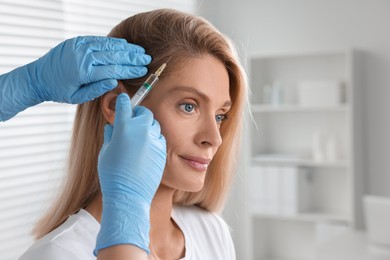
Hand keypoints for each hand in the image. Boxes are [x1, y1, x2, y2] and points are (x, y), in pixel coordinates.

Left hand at [29, 36, 150, 102]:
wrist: (38, 77)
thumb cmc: (58, 91)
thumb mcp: (77, 97)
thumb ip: (97, 89)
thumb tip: (114, 81)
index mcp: (83, 72)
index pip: (113, 70)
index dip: (129, 70)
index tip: (142, 70)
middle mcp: (82, 57)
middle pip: (113, 56)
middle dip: (132, 58)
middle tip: (146, 59)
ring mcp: (79, 46)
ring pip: (108, 46)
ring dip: (126, 48)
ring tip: (140, 51)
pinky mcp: (77, 41)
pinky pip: (98, 40)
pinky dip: (112, 43)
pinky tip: (124, 45)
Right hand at [95, 93, 165, 254]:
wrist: (128, 194)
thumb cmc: (112, 174)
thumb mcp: (105, 151)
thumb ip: (110, 135)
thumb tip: (112, 127)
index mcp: (124, 127)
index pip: (125, 105)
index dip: (123, 102)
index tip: (123, 100)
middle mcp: (141, 130)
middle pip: (143, 112)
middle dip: (137, 115)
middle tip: (131, 122)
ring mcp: (154, 140)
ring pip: (153, 124)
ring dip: (146, 127)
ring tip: (138, 138)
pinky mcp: (162, 150)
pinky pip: (159, 138)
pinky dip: (153, 139)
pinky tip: (146, 149)